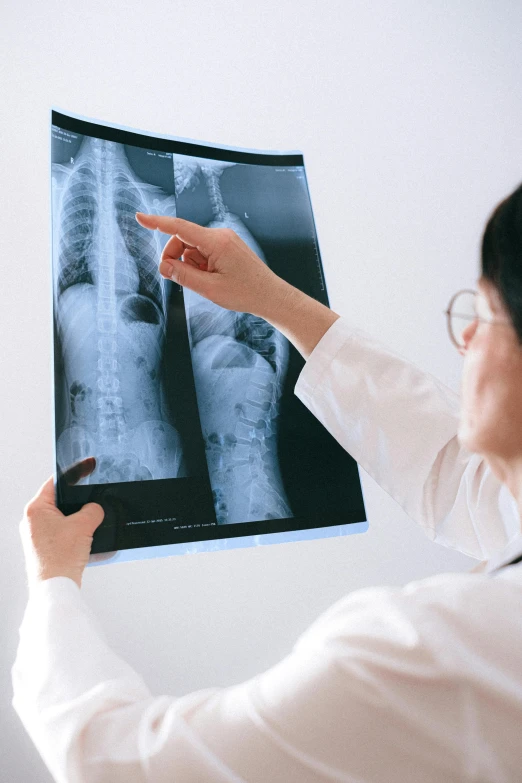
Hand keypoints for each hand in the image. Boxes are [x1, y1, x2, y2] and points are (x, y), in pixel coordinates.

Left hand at [20, 459, 104, 590]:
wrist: (55, 589)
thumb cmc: (60, 559)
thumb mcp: (84, 525)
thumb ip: (93, 510)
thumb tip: (95, 508)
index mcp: (35, 509)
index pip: (55, 483)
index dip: (74, 475)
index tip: (87, 468)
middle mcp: (32, 521)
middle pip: (59, 502)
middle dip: (78, 503)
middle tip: (92, 503)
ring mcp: (36, 536)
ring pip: (62, 519)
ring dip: (77, 521)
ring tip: (89, 526)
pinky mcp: (43, 549)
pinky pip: (62, 534)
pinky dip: (74, 534)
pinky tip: (85, 540)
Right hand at [135, 213, 289, 315]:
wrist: (271, 297)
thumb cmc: (246, 293)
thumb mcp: (210, 289)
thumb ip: (183, 276)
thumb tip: (164, 266)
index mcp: (217, 242)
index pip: (180, 228)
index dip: (157, 223)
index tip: (140, 217)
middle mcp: (221, 236)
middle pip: (183, 239)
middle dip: (174, 257)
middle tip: (173, 277)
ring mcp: (225, 240)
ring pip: (192, 247)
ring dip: (189, 263)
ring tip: (203, 282)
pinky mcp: (228, 247)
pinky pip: (203, 251)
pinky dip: (199, 264)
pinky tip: (210, 278)